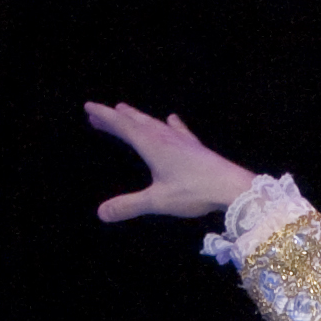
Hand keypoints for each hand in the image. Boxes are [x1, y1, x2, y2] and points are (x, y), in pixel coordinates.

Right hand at [82, 100, 255, 224]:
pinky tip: (172, 119)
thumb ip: (129, 206)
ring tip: (126, 111)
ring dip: (138, 118)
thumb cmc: (195, 192)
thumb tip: (100, 214)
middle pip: (136, 122)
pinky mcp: (196, 148)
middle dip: (116, 117)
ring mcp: (182, 141)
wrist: (232, 186)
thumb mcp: (157, 201)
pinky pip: (178, 131)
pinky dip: (170, 124)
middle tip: (98, 114)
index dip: (105, 116)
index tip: (89, 106)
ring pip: (155, 124)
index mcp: (152, 146)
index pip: (123, 126)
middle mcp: (165, 138)